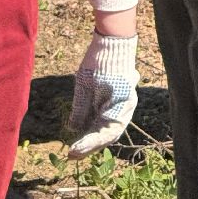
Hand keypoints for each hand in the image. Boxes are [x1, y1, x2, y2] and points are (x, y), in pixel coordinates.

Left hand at [67, 33, 138, 158]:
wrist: (112, 43)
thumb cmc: (99, 62)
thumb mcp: (85, 86)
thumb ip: (81, 109)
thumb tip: (74, 129)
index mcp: (120, 103)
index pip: (107, 132)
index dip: (90, 144)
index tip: (73, 151)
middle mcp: (126, 106)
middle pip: (110, 133)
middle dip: (91, 145)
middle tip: (71, 154)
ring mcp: (124, 104)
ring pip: (110, 129)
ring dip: (94, 139)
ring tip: (76, 149)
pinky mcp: (118, 101)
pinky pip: (109, 120)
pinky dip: (97, 129)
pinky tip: (84, 134)